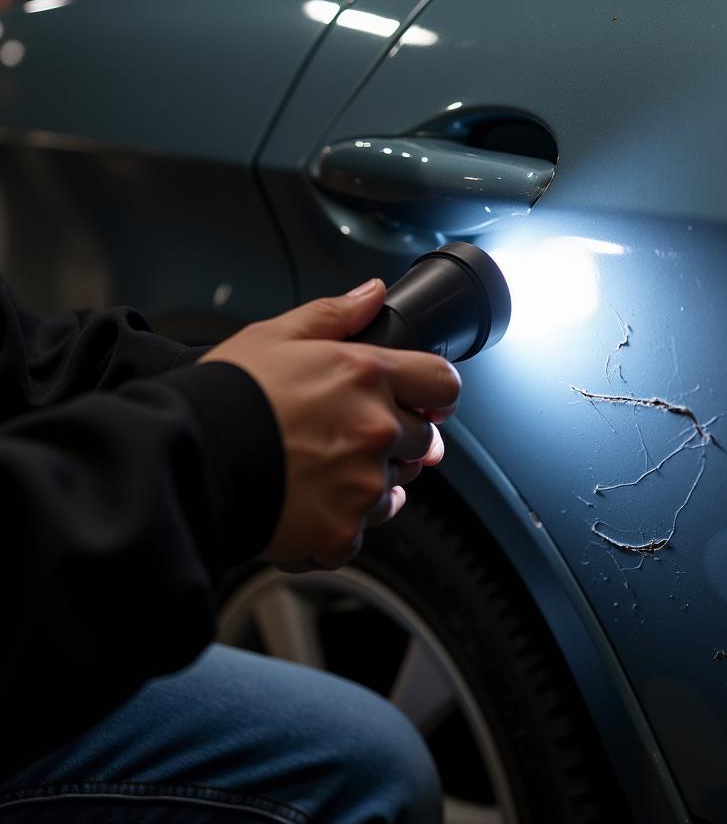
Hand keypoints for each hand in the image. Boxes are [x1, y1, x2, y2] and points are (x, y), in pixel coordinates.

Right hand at [199, 279, 460, 569]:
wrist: (187, 456)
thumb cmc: (226, 394)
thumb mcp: (275, 335)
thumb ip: (335, 315)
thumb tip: (371, 294)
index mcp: (366, 374)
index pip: (442, 383)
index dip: (434, 392)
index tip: (423, 401)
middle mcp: (376, 428)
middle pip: (423, 439)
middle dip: (397, 437)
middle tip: (350, 437)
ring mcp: (364, 482)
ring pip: (395, 487)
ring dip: (371, 481)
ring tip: (321, 471)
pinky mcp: (344, 528)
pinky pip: (363, 528)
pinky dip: (343, 522)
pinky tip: (311, 504)